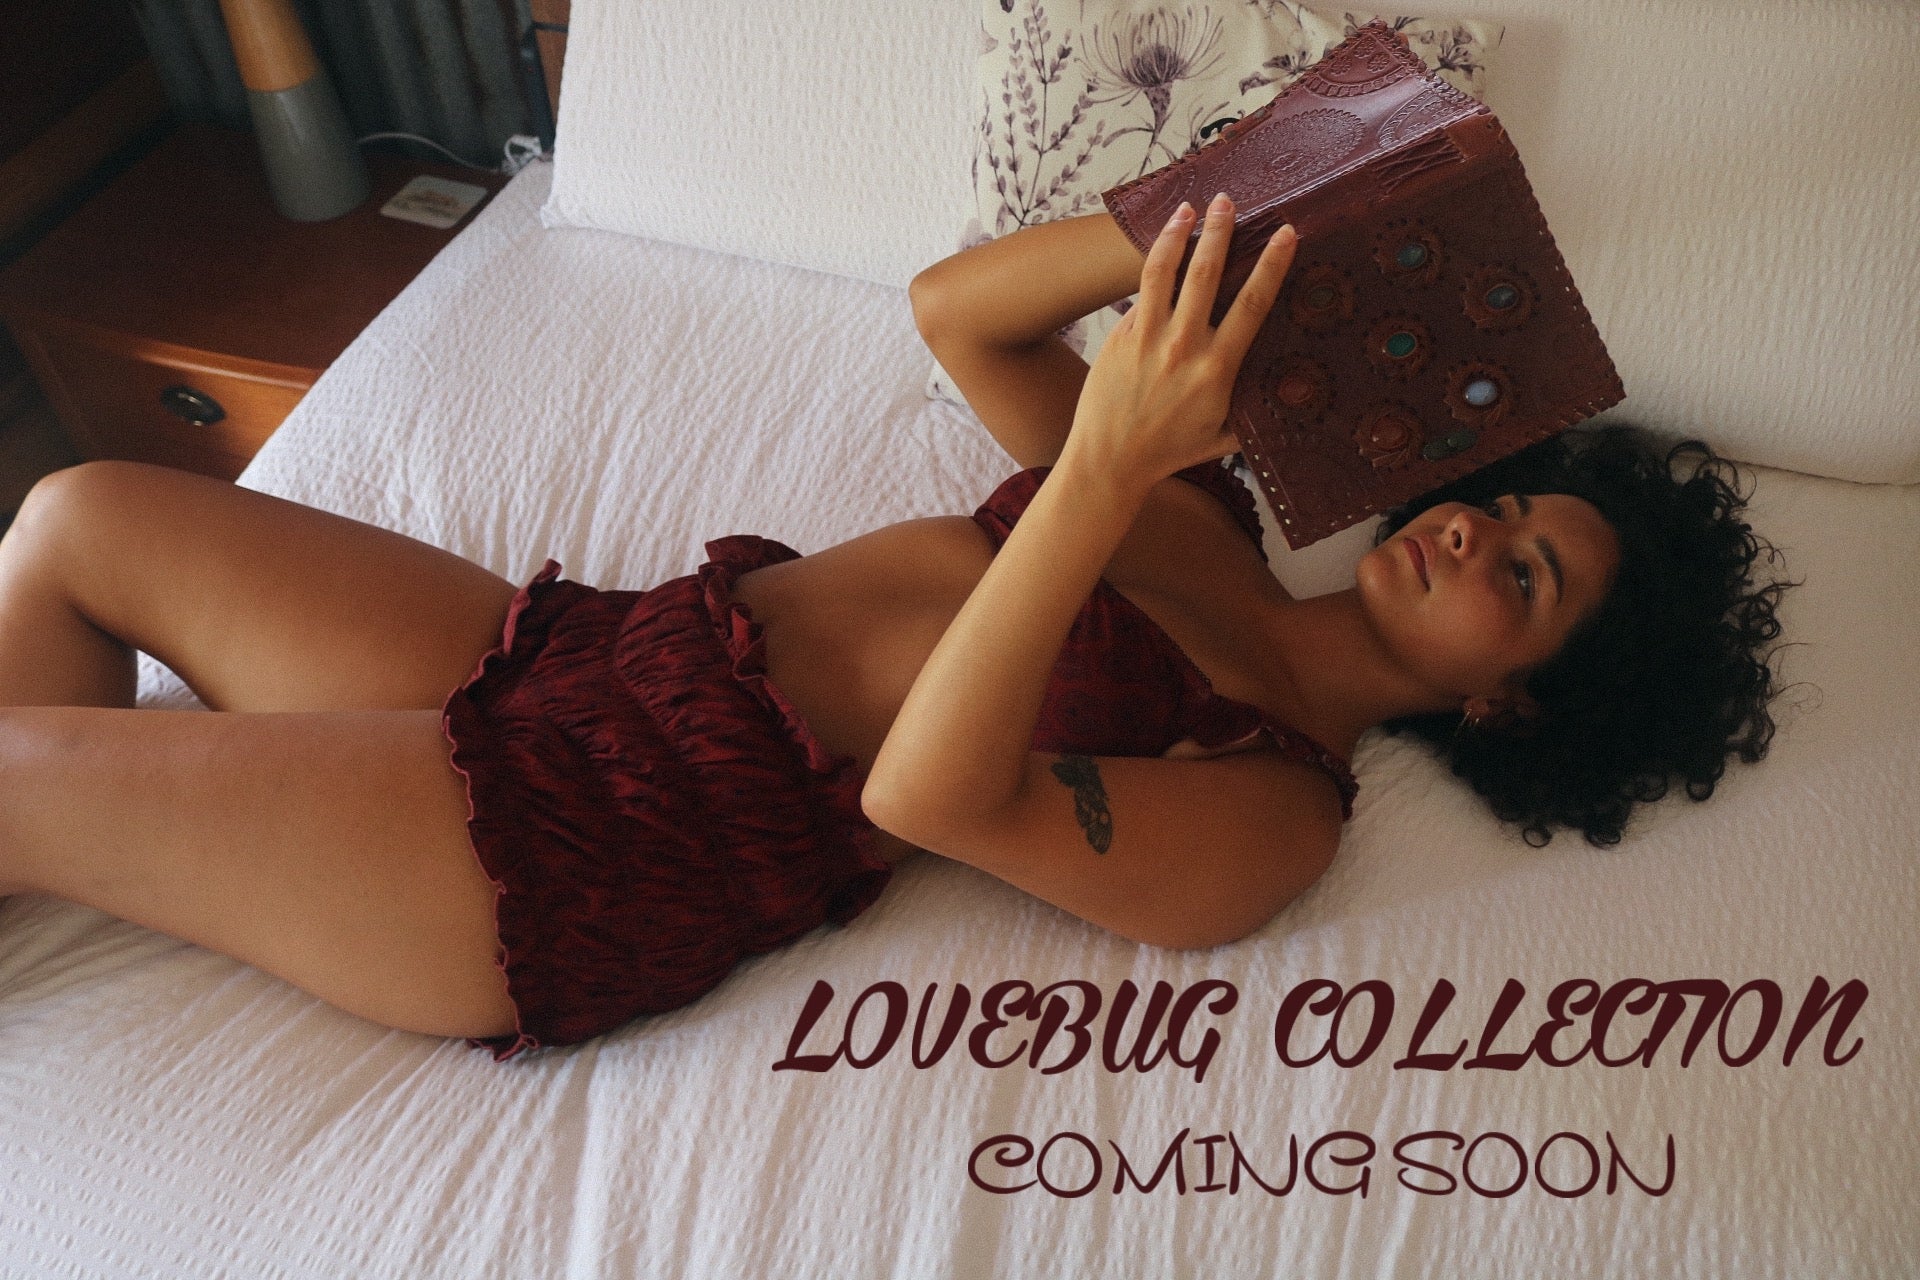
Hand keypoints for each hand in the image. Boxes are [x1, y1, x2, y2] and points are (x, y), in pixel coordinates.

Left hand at [1065, 193, 1296, 488]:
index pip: (1253, 304)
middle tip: (1228, 200)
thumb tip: (1287, 393)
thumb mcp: (1223, 436)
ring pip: (1164, 270)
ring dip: (1177, 233)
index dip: (1272, 264)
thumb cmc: (1170, 451)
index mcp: (1218, 369)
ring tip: (1187, 207)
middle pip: (1206, 273)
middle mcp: (1183, 347)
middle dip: (1220, 231)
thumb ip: (1253, 411)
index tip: (1285, 233)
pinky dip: (1153, 265)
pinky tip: (1162, 247)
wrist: (1109, 461)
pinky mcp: (1119, 336)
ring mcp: (1147, 338)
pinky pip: (1140, 292)